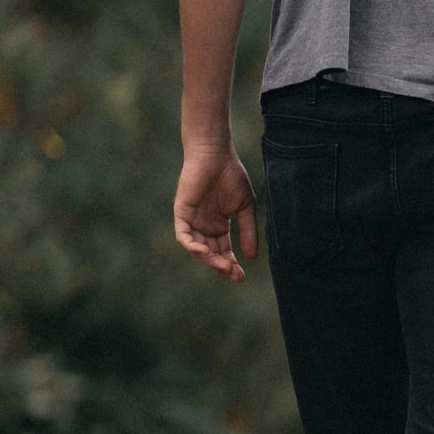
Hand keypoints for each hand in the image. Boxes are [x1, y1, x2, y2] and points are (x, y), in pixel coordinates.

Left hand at [174, 148, 258, 281]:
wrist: (216, 155)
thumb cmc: (232, 176)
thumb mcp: (246, 208)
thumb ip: (248, 232)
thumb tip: (252, 257)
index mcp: (219, 225)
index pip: (224, 251)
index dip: (232, 265)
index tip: (241, 277)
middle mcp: (204, 226)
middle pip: (211, 253)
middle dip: (222, 266)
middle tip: (234, 275)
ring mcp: (192, 220)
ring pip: (197, 248)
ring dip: (209, 259)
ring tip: (223, 267)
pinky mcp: (182, 212)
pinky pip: (183, 235)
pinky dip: (192, 246)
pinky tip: (203, 252)